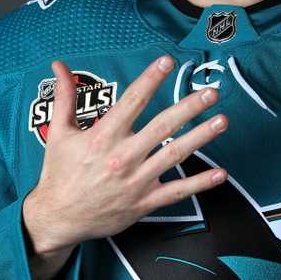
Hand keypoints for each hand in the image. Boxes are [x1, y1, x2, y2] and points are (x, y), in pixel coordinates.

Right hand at [22, 55, 227, 268]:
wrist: (58, 218)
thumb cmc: (59, 173)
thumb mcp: (58, 133)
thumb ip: (64, 97)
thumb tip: (59, 65)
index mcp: (103, 137)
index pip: (132, 102)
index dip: (150, 79)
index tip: (167, 61)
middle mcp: (123, 157)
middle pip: (162, 127)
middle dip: (189, 108)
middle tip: (211, 92)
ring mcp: (136, 181)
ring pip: (174, 155)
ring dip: (200, 137)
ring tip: (222, 120)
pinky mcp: (144, 202)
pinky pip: (177, 192)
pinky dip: (199, 183)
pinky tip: (220, 173)